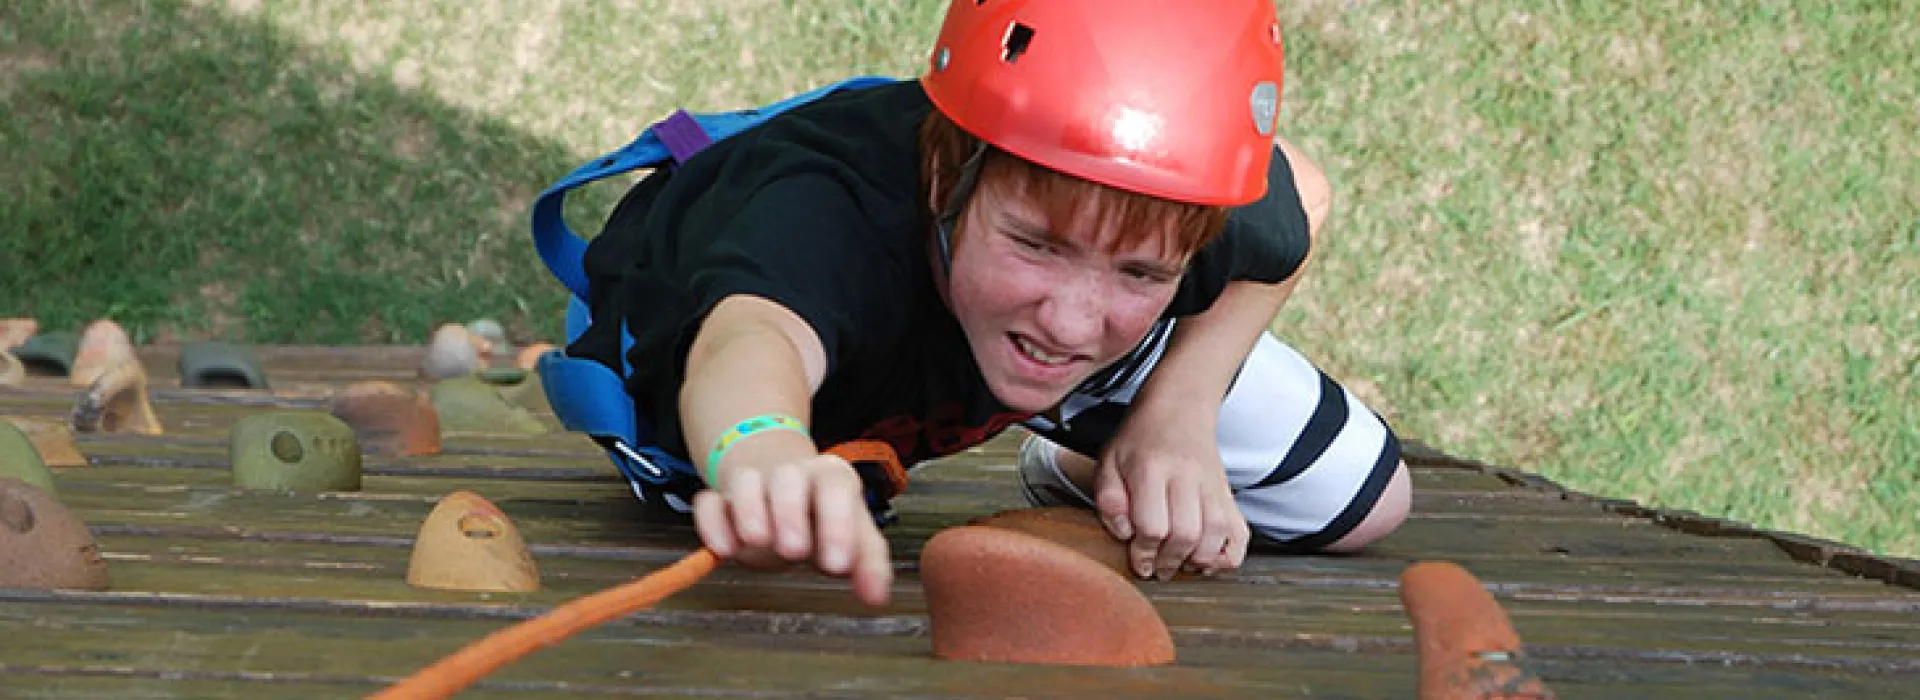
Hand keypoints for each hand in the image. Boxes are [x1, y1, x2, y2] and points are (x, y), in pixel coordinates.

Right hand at [690, 453, 892, 605]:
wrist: (782, 496)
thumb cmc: (822, 519)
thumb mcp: (853, 537)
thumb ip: (868, 565)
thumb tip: (876, 597)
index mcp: (830, 477)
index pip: (835, 488)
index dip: (837, 524)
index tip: (838, 565)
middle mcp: (792, 473)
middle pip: (789, 479)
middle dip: (790, 512)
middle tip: (794, 551)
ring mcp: (754, 483)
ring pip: (747, 482)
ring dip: (750, 510)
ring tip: (758, 541)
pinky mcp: (721, 500)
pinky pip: (709, 503)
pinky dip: (713, 523)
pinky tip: (725, 550)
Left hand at [1092, 428, 1248, 580]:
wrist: (1178, 410)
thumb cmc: (1140, 440)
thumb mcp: (1108, 462)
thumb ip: (1109, 499)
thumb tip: (1124, 534)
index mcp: (1151, 468)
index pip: (1153, 525)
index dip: (1143, 551)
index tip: (1137, 560)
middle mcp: (1186, 476)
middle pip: (1186, 533)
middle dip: (1169, 561)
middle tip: (1157, 568)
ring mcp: (1213, 485)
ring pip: (1217, 534)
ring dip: (1198, 560)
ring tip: (1180, 563)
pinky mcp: (1228, 494)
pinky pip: (1240, 533)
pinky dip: (1228, 554)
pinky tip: (1209, 559)